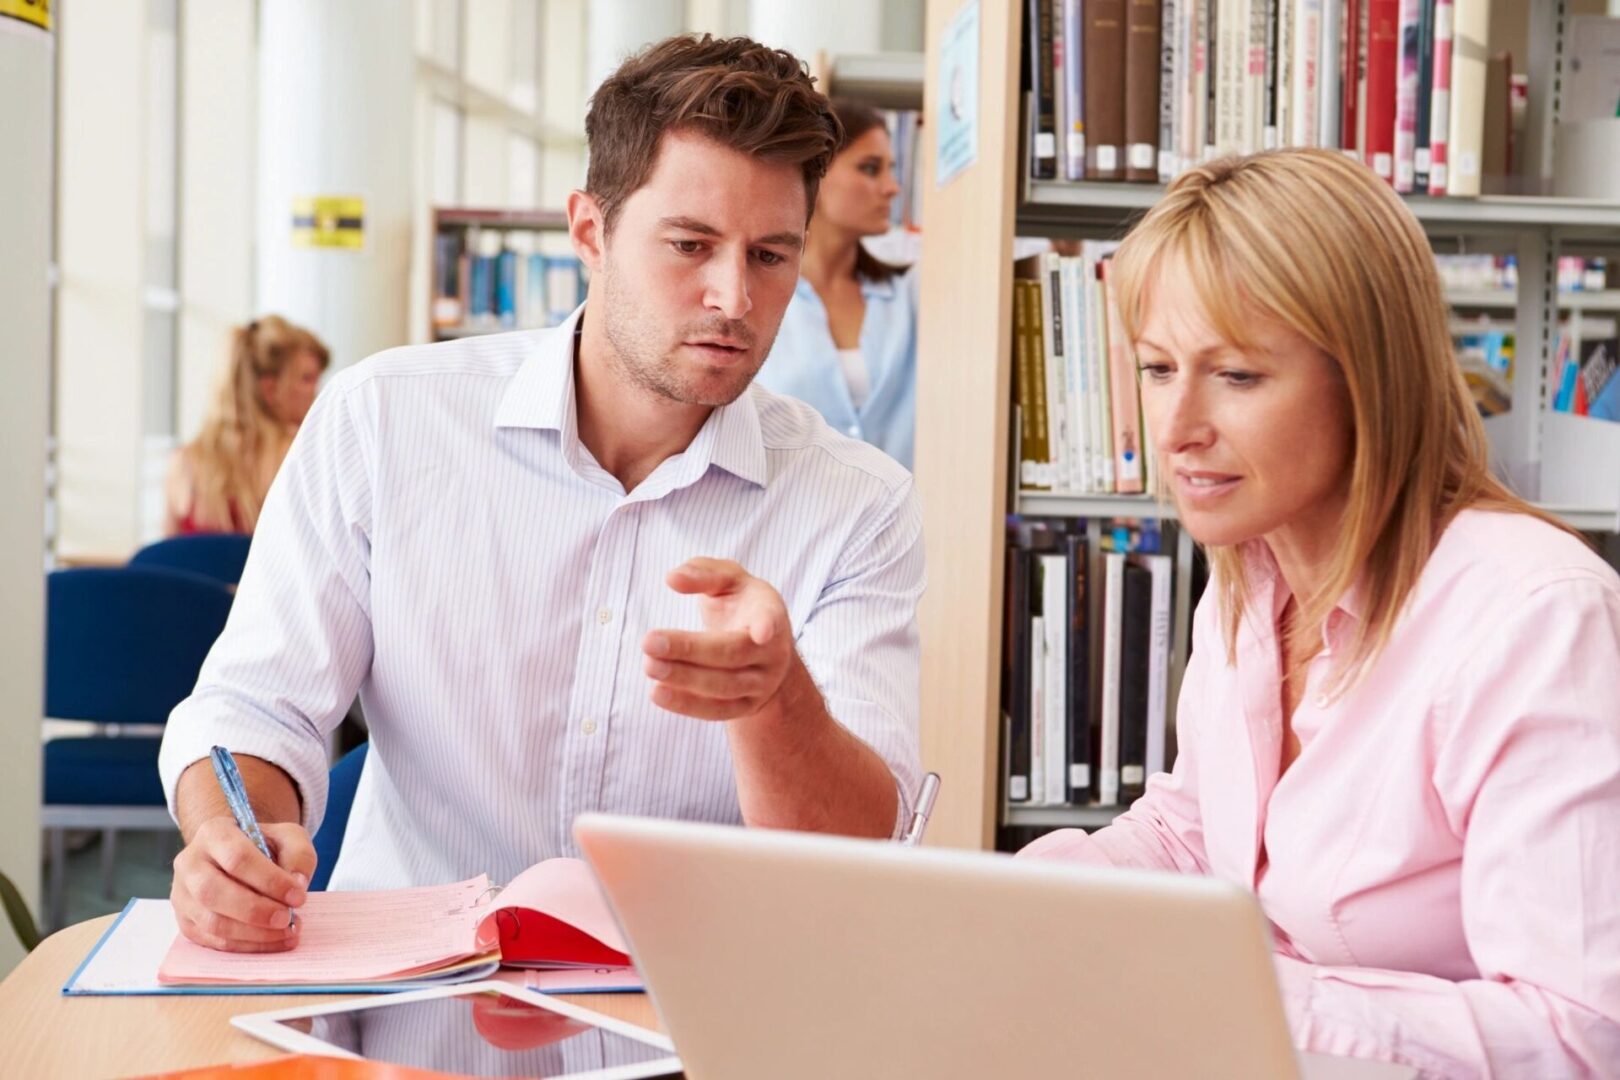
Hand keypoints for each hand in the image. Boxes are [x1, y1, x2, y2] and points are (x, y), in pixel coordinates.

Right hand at [171, 817, 314, 951]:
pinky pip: (213, 941)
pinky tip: (273, 941)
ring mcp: (183, 895)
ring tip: (287, 932)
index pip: (237, 857)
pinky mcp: (186, 922)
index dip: (269, 880)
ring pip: (211, 922)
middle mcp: (190, 863)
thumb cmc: (264, 846)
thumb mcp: (288, 837)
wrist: (238, 858)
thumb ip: (299, 854)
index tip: (298, 895)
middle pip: (214, 892)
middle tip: (288, 918)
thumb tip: (297, 883)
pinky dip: (247, 945)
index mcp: (213, 834)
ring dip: (253, 933)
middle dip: (256, 911)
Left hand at [643, 558, 794, 720]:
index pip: (769, 618)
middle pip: (733, 654)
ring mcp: (762, 683)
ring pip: (724, 687)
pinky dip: (686, 704)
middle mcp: (772, 651)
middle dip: (690, 650)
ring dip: (683, 678)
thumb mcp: (728, 579)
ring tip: (649, 666)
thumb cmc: (741, 603)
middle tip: (649, 642)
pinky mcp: (747, 706)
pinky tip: (658, 693)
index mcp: (769, 612)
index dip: (766, 625)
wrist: (765, 647)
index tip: (762, 631)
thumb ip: (703, 573)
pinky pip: (717, 711)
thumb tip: (673, 579)